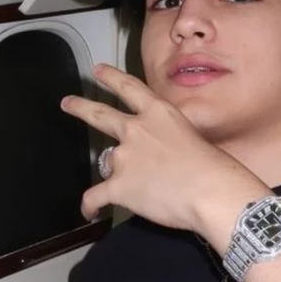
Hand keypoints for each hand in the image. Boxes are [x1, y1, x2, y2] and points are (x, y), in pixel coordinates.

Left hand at [61, 64, 264, 237]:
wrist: (210, 191)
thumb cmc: (213, 168)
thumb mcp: (193, 137)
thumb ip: (170, 139)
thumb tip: (163, 157)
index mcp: (158, 114)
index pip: (129, 88)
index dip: (112, 77)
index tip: (98, 70)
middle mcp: (136, 130)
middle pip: (101, 114)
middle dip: (81, 107)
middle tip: (67, 103)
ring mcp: (124, 157)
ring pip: (106, 163)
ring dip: (112, 173)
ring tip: (117, 188)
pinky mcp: (118, 186)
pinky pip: (94, 197)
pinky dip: (90, 206)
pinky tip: (89, 212)